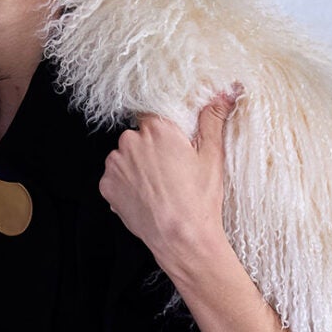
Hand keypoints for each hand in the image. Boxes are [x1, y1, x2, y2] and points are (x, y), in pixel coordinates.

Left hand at [97, 82, 243, 275]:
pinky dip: (127, 184)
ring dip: (137, 166)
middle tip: (171, 170)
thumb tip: (225, 92)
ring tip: (159, 186)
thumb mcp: (212, 156)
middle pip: (138, 136)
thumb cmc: (198, 200)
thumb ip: (213, 119)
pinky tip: (146, 196)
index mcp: (157, 129)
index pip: (154, 114)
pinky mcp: (107, 185)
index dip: (164, 130)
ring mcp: (115, 164)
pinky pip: (115, 177)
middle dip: (151, 148)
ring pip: (125, 156)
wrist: (181, 239)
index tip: (172, 143)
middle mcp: (131, 142)